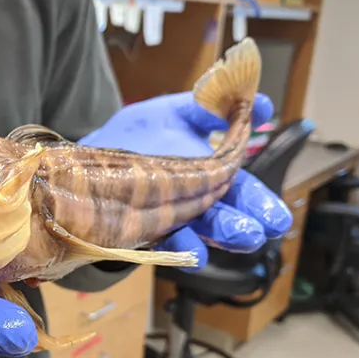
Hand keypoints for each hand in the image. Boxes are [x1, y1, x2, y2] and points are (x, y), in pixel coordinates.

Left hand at [78, 92, 292, 271]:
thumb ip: (210, 109)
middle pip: (223, 213)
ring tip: (244, 236)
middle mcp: (188, 199)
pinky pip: (163, 242)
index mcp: (203, 172)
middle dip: (246, 221)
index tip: (277, 217)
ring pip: (199, 228)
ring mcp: (165, 216)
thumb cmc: (132, 136)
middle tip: (266, 228)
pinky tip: (195, 253)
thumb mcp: (172, 113)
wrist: (81, 161)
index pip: (237, 187)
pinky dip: (181, 249)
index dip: (258, 200)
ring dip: (222, 233)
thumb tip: (260, 104)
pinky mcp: (140, 230)